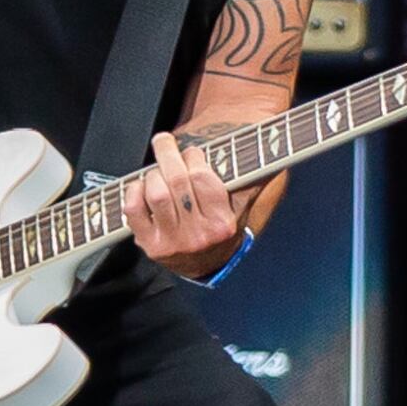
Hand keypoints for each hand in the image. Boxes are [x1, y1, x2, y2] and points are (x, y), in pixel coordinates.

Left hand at [124, 131, 247, 278]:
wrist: (206, 262)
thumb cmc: (221, 225)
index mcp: (223, 224)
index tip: (191, 152)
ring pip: (155, 193)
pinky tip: (142, 186)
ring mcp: (172, 243)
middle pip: (177, 181)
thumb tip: (273, 146)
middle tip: (165, 142)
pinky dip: (134, 191)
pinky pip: (133, 210)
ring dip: (153, 173)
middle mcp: (199, 236)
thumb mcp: (241, 204)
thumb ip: (252, 177)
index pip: (202, 178)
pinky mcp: (150, 246)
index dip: (193, 157)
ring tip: (158, 170)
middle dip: (168, 154)